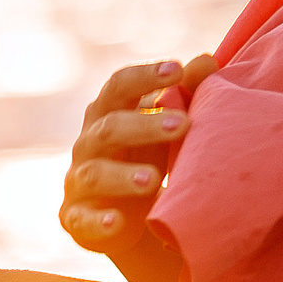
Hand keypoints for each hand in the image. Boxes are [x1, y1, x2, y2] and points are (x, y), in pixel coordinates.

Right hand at [60, 55, 218, 257]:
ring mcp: (79, 182)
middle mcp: (88, 143)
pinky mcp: (76, 218)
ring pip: (94, 174)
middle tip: (182, 125)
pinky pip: (82, 220)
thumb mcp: (165, 127)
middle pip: (109, 127)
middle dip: (144, 125)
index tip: (177, 69)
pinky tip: (117, 221)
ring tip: (153, 180)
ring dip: (123, 176)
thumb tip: (206, 60)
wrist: (125, 216)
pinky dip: (98, 221)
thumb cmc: (146, 156)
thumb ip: (184, 94)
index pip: (118, 87)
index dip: (144, 77)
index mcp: (108, 113)